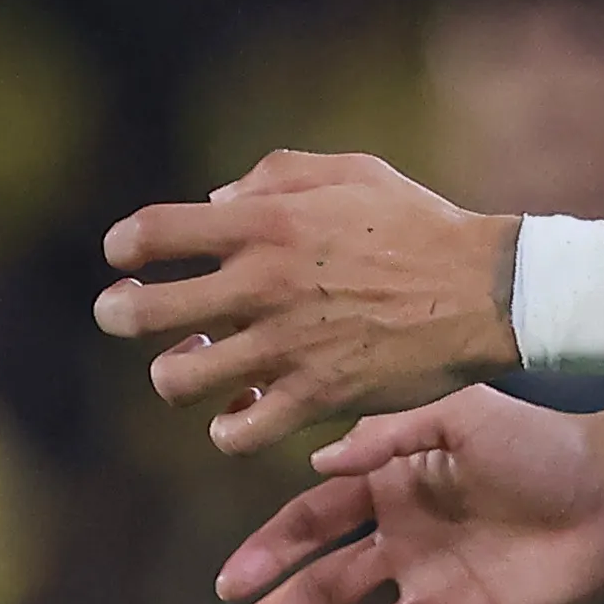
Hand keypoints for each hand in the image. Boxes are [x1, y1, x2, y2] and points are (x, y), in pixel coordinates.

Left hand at [99, 147, 521, 452]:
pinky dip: (226, 425)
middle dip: (118, 312)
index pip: (154, 231)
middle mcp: (263, 284)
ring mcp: (285, 346)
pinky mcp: (314, 398)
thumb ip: (277, 174)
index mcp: (268, 222)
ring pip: (176, 380)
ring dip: (171, 374)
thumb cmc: (419, 224)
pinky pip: (236, 432)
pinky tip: (239, 408)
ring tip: (189, 364)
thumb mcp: (353, 171)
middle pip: (143, 311)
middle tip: (122, 312)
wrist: (485, 291)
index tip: (127, 255)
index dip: (125, 245)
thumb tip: (215, 203)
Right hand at [204, 391, 603, 603]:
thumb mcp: (460, 415)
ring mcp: (447, 600)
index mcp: (398, 495)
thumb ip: (388, 438)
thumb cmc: (543, 440)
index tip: (227, 586)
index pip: (314, 526)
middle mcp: (411, 553)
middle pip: (324, 596)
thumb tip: (317, 462)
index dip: (269, 554)